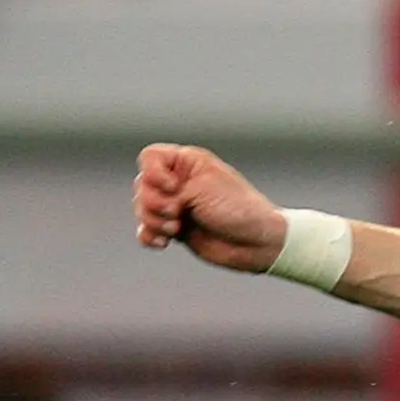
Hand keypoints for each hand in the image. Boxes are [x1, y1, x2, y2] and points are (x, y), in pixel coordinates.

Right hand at [134, 143, 285, 270]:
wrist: (258, 243)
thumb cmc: (238, 210)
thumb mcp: (201, 188)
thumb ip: (167, 188)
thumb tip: (148, 203)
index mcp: (188, 163)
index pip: (150, 157)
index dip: (152, 172)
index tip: (173, 187)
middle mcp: (180, 182)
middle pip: (142, 185)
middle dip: (154, 201)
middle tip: (177, 211)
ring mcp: (177, 206)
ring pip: (142, 208)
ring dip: (154, 220)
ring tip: (176, 228)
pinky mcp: (177, 229)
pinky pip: (147, 230)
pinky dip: (149, 235)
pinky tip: (163, 242)